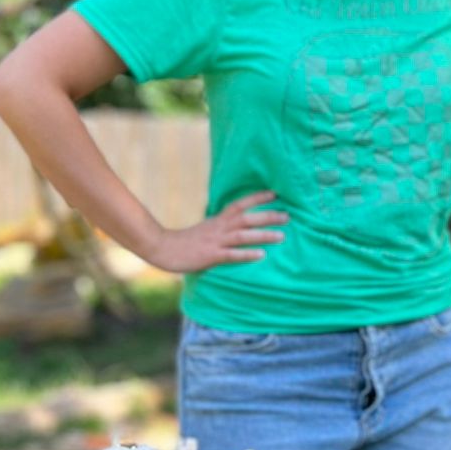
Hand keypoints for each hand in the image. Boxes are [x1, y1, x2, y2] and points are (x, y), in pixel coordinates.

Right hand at [146, 190, 287, 273]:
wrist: (162, 248)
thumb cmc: (186, 242)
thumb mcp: (206, 229)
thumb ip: (222, 227)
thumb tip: (239, 226)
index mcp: (218, 220)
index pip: (240, 204)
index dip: (257, 198)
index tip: (276, 193)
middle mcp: (219, 228)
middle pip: (247, 217)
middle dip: (268, 216)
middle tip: (287, 216)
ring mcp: (215, 242)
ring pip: (243, 235)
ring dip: (263, 234)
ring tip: (282, 236)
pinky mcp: (210, 256)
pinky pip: (231, 255)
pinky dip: (247, 254)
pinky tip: (261, 255)